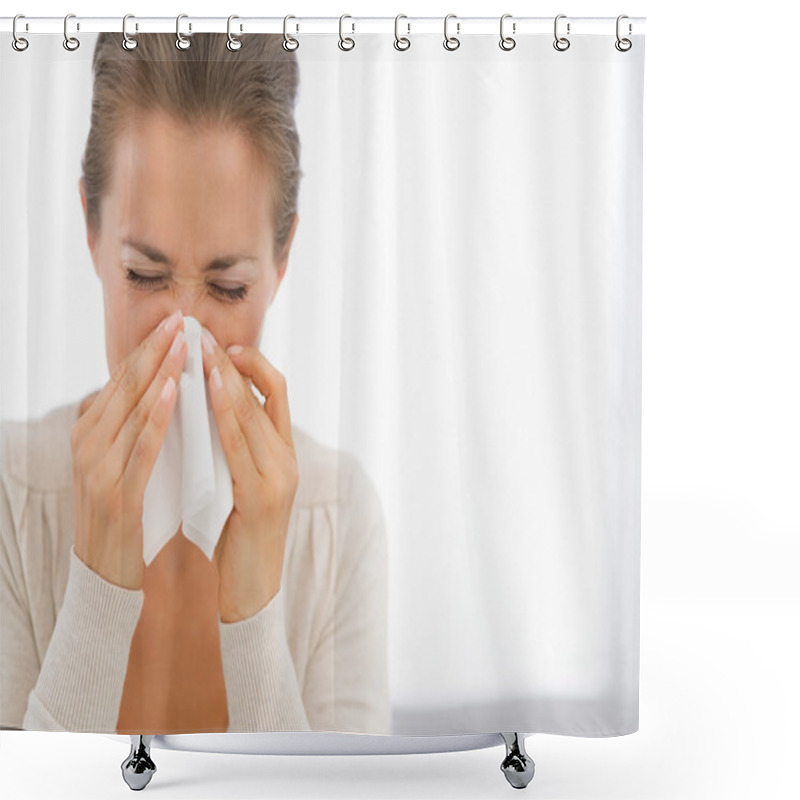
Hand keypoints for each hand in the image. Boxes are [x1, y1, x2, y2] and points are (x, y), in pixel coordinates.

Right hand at [71, 310, 186, 588]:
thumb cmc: (123, 512)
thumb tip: (152, 388)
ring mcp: (98, 467)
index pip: (121, 380)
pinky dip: (156, 416)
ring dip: (159, 373)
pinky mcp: (116, 492)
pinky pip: (140, 446)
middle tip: (182, 319)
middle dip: (155, 350)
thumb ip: (129, 426)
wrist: (106, 573)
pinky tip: (174, 392)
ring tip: (184, 344)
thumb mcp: (120, 461)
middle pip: (125, 386)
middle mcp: (87, 443)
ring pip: (131, 409)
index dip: (148, 349)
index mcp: (89, 432)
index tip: (176, 322)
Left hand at [199, 329, 298, 622]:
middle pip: (263, 395)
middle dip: (229, 361)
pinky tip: (206, 394)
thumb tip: (197, 407)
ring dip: (225, 379)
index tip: (221, 343)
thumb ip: (224, 448)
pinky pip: (242, 447)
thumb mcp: (231, 482)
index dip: (253, 363)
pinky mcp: (264, 498)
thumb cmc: (231, 538)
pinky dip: (225, 415)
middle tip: (199, 332)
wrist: (246, 594)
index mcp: (280, 453)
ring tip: (198, 351)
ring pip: (254, 415)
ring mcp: (280, 478)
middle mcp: (286, 460)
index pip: (275, 392)